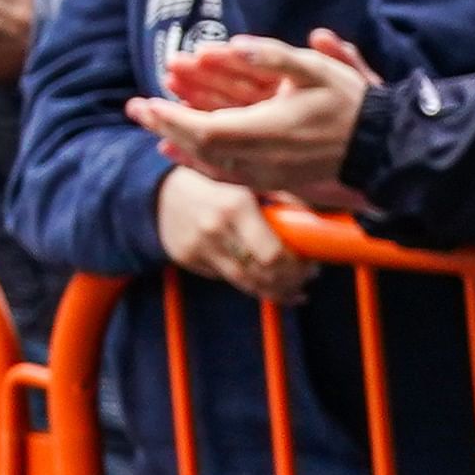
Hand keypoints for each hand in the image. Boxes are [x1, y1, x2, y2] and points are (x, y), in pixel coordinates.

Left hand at [134, 34, 373, 211]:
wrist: (381, 145)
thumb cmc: (350, 103)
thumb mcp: (316, 68)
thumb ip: (272, 56)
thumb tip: (233, 44)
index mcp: (268, 129)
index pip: (205, 128)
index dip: (171, 118)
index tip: (144, 102)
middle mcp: (262, 157)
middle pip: (199, 147)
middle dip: (164, 125)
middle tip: (134, 108)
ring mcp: (267, 174)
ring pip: (209, 163)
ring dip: (176, 142)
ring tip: (150, 124)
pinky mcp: (273, 181)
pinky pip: (225, 176)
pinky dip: (196, 164)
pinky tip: (176, 153)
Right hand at [153, 163, 313, 303]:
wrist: (160, 190)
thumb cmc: (213, 184)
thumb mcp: (249, 184)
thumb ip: (282, 203)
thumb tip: (315, 225)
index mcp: (234, 205)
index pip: (272, 255)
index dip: (296, 267)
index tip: (309, 264)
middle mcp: (214, 229)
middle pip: (261, 274)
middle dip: (289, 282)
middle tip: (304, 278)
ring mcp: (197, 246)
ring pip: (245, 284)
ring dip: (273, 290)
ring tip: (291, 290)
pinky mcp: (187, 259)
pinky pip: (226, 278)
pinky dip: (248, 284)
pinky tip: (264, 284)